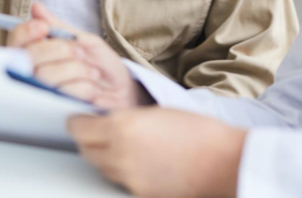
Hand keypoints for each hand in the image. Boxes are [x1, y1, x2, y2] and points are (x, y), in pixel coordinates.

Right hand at [7, 2, 140, 108]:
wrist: (121, 91)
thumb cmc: (100, 64)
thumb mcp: (83, 40)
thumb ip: (59, 27)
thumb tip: (37, 7)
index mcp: (37, 51)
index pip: (16, 40)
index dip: (26, 32)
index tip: (44, 27)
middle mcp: (33, 72)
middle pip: (30, 56)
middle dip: (61, 50)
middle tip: (81, 52)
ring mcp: (43, 91)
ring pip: (46, 75)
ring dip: (77, 69)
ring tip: (93, 73)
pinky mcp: (55, 108)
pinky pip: (62, 92)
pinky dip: (84, 86)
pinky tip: (93, 89)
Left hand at [69, 108, 245, 197]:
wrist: (224, 162)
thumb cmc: (198, 132)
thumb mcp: (155, 112)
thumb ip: (126, 118)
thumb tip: (108, 121)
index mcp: (122, 127)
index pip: (78, 128)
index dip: (77, 122)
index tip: (80, 119)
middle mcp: (120, 154)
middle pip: (85, 150)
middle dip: (87, 140)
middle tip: (96, 132)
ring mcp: (129, 178)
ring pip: (102, 168)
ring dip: (104, 157)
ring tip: (124, 147)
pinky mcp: (141, 194)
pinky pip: (121, 181)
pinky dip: (124, 172)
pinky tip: (141, 163)